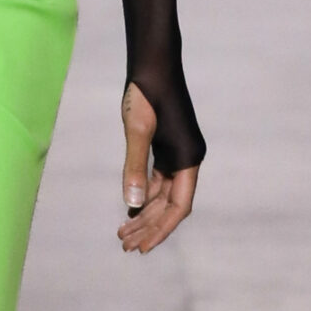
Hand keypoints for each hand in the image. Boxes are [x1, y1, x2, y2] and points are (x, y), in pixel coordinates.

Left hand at [118, 80, 197, 254]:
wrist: (152, 62)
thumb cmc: (146, 93)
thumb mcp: (137, 131)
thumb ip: (134, 168)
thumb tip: (131, 205)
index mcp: (188, 158)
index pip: (179, 206)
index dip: (161, 229)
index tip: (143, 247)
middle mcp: (188, 158)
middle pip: (170, 204)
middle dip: (149, 226)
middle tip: (125, 245)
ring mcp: (178, 152)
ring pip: (162, 194)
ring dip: (144, 213)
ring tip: (122, 232)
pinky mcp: (167, 146)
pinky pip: (157, 180)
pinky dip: (143, 195)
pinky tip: (129, 208)